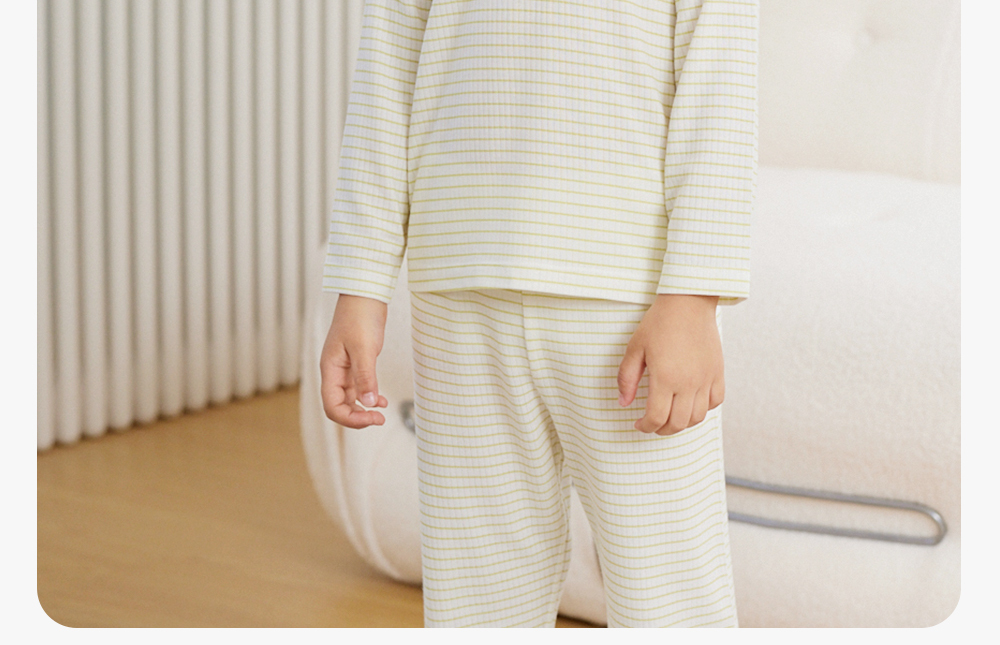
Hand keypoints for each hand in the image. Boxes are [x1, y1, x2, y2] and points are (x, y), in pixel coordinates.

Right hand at [320, 294, 389, 428]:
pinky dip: (369, 397)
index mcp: (330, 369)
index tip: (373, 418)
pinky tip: (382, 400)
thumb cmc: (360, 316)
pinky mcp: (355, 363)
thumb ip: (366, 377)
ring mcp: (344, 368)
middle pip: (339, 406)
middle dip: (357, 417)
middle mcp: (334, 372)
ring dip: (364, 409)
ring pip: (349, 399)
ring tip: (382, 414)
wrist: (365, 294)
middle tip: (380, 419)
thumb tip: (369, 403)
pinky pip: (359, 388)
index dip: (350, 419)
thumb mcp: (364, 348)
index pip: (332, 406)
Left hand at [617, 294, 723, 435]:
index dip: (645, 426)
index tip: (639, 424)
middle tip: (653, 424)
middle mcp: (688, 383)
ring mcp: (706, 379)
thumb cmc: (659, 323)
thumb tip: (623, 403)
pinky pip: (716, 401)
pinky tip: (691, 403)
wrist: (688, 303)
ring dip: (682, 423)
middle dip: (662, 429)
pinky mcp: (717, 372)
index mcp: (665, 378)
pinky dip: (704, 409)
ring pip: (698, 417)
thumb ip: (626, 378)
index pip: (656, 418)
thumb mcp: (634, 348)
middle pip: (677, 423)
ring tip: (671, 416)